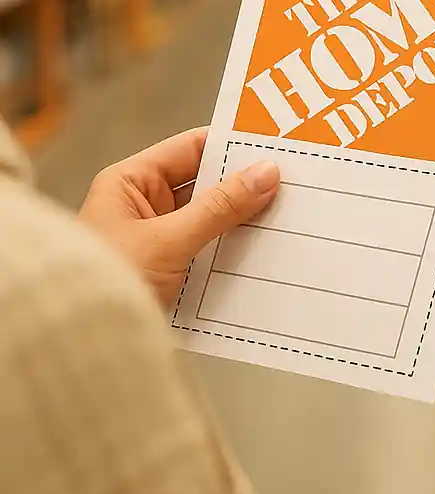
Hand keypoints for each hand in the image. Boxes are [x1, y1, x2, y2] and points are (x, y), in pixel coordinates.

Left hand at [79, 128, 280, 306]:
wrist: (86, 348)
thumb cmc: (109, 283)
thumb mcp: (170, 241)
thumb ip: (220, 206)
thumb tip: (265, 174)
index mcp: (130, 183)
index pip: (190, 148)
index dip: (231, 146)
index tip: (273, 147)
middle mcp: (142, 205)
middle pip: (204, 183)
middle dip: (243, 185)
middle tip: (290, 182)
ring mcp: (156, 237)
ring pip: (210, 216)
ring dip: (241, 218)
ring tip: (284, 213)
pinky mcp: (168, 267)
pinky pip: (208, 246)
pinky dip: (232, 246)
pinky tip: (263, 247)